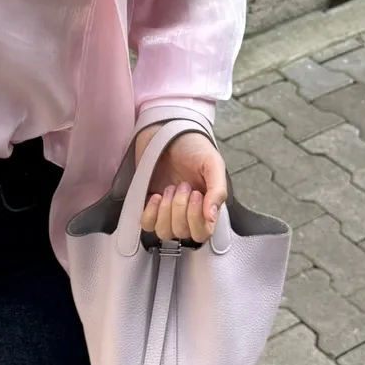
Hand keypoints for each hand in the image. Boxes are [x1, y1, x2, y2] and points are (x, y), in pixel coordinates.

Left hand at [136, 127, 226, 244]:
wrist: (168, 132)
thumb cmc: (193, 148)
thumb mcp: (212, 163)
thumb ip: (218, 190)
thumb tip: (212, 217)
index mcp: (206, 207)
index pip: (202, 233)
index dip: (196, 219)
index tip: (195, 193)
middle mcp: (187, 214)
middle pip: (182, 233)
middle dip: (180, 209)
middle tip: (182, 185)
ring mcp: (167, 212)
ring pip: (164, 232)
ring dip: (166, 210)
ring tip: (170, 188)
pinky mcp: (149, 206)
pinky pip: (147, 225)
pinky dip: (150, 212)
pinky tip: (156, 195)